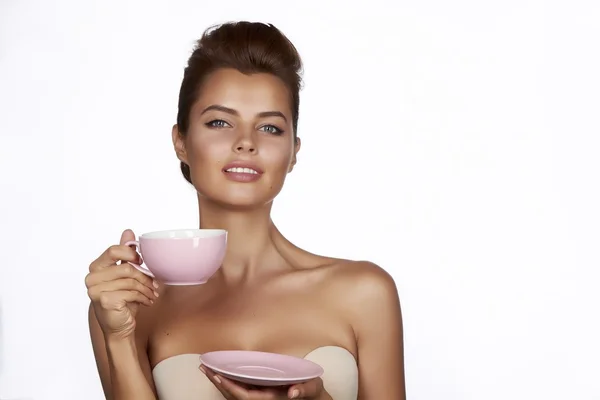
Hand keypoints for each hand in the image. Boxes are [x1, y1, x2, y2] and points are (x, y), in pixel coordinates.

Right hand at [85, 229, 158, 338]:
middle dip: (144, 276)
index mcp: (96, 267)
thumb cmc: (123, 300)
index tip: (142, 261)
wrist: (119, 327)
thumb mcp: (125, 275)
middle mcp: (91, 278)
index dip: (130, 254)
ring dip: (146, 288)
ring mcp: (95, 290)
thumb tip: (128, 231)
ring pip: (131, 280)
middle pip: (126, 267)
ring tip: (152, 294)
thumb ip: (124, 254)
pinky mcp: (104, 300)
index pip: (113, 250)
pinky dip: (143, 297)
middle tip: (154, 284)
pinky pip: (131, 292)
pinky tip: (146, 302)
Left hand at [199, 365, 324, 398]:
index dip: (229, 387)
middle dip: (218, 383)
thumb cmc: (311, 390)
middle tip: (203, 368)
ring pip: (234, 393)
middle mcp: (262, 399)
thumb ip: (304, 389)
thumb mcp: (312, 387)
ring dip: (220, 382)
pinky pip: (239, 389)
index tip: (217, 376)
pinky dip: (227, 382)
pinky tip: (220, 373)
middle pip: (233, 395)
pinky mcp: (259, 392)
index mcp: (270, 398)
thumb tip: (293, 393)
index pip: (244, 396)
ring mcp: (259, 396)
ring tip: (206, 369)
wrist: (313, 398)